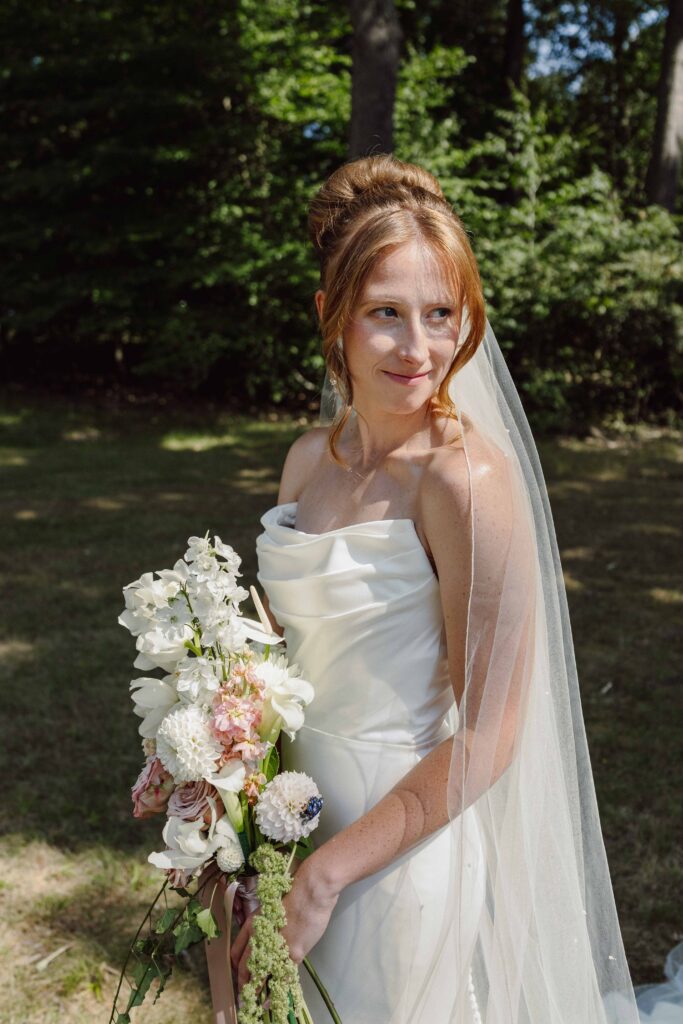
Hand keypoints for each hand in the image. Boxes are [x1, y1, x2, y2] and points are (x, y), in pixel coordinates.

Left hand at [230, 855, 339, 996]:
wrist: (311, 891)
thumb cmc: (296, 894)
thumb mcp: (274, 910)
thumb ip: (269, 926)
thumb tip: (271, 938)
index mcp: (252, 924)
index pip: (237, 953)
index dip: (237, 968)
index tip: (239, 977)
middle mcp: (259, 937)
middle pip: (244, 968)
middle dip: (243, 985)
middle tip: (245, 996)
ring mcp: (275, 946)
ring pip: (261, 975)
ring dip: (258, 991)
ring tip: (257, 1003)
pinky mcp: (292, 953)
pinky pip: (282, 976)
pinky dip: (278, 990)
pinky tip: (276, 998)